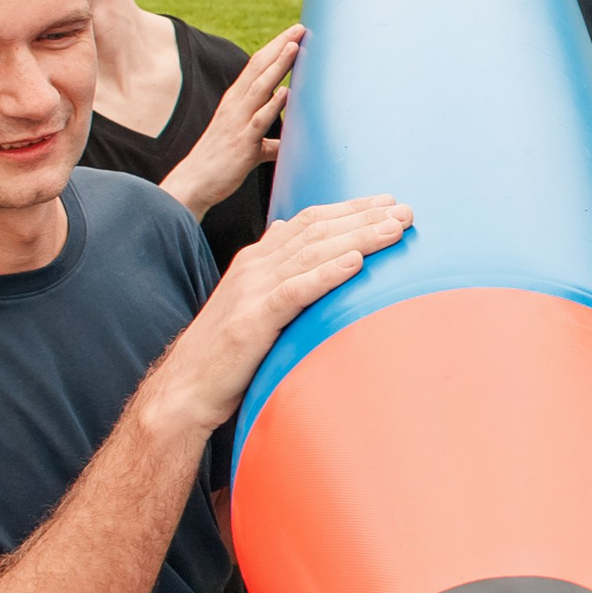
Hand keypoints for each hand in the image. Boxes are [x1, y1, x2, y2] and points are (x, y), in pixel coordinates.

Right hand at [142, 196, 409, 438]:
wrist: (184, 389)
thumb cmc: (224, 351)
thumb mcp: (249, 300)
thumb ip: (270, 266)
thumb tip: (286, 229)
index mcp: (256, 260)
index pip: (310, 221)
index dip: (350, 209)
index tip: (388, 203)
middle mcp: (255, 267)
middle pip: (317, 231)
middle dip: (364, 218)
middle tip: (407, 211)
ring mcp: (251, 292)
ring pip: (312, 254)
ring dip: (357, 239)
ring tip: (393, 230)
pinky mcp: (252, 321)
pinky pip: (295, 292)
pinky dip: (326, 275)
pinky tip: (355, 264)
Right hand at [161, 24, 300, 218]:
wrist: (195, 184)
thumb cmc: (221, 165)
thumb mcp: (247, 147)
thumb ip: (266, 143)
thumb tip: (282, 145)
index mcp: (235, 102)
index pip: (256, 67)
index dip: (275, 49)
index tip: (293, 33)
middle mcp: (235, 106)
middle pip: (259, 69)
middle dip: (280, 47)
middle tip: (300, 28)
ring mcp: (237, 122)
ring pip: (260, 88)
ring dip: (278, 66)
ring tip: (295, 48)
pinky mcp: (242, 143)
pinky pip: (258, 121)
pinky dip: (272, 106)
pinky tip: (286, 93)